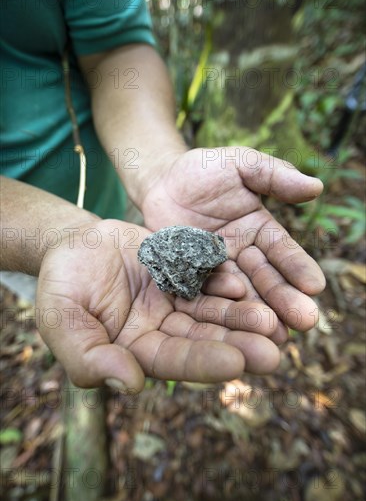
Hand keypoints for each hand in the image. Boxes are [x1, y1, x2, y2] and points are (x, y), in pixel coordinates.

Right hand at [36, 220, 281, 391]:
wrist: (75, 243)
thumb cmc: (61, 283)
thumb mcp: (62, 319)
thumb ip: (88, 356)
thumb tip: (129, 384)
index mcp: (135, 350)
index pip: (172, 361)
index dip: (202, 362)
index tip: (236, 363)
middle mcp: (162, 331)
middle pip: (203, 340)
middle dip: (237, 345)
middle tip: (273, 352)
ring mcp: (175, 303)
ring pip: (213, 312)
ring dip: (241, 315)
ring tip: (271, 318)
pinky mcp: (184, 276)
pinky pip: (208, 279)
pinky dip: (226, 282)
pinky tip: (246, 282)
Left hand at [142, 147, 325, 334]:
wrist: (160, 183)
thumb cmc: (202, 170)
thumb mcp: (239, 163)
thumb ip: (273, 175)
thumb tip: (316, 187)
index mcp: (260, 230)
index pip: (282, 250)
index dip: (298, 266)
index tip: (315, 286)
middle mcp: (244, 256)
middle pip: (266, 280)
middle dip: (286, 299)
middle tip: (305, 321)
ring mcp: (217, 272)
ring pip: (241, 296)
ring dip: (259, 316)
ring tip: (277, 337)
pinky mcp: (191, 281)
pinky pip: (205, 298)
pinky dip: (219, 316)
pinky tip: (232, 334)